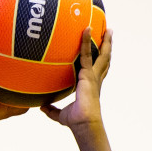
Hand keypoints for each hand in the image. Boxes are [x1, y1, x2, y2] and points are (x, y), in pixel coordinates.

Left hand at [41, 28, 113, 150]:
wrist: (83, 121)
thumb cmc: (75, 121)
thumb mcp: (61, 114)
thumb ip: (51, 109)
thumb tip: (41, 106)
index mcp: (91, 86)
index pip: (98, 70)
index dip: (100, 61)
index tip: (102, 51)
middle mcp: (95, 79)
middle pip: (105, 59)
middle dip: (108, 47)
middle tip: (109, 33)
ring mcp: (94, 75)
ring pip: (103, 54)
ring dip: (105, 41)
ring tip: (107, 29)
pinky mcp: (88, 74)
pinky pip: (86, 53)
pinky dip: (85, 40)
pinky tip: (85, 29)